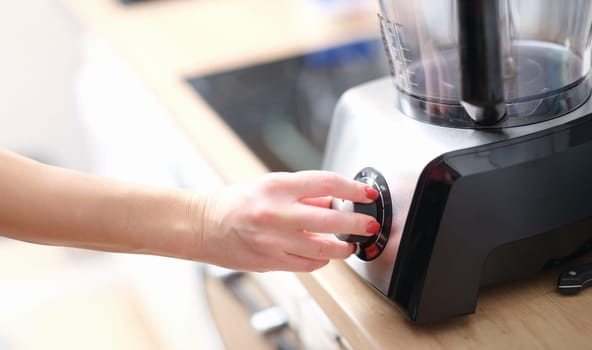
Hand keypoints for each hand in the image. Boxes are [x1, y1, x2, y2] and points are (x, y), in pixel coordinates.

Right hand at [193, 171, 380, 271]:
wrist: (203, 225)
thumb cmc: (235, 203)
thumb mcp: (270, 185)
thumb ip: (303, 193)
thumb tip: (333, 200)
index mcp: (277, 187)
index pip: (326, 183)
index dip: (352, 188)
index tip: (366, 193)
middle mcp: (276, 213)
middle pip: (330, 219)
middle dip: (357, 224)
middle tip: (369, 225)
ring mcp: (273, 240)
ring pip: (322, 249)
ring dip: (342, 248)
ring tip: (350, 245)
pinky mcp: (270, 261)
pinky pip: (306, 265)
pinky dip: (321, 260)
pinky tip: (324, 255)